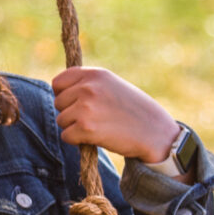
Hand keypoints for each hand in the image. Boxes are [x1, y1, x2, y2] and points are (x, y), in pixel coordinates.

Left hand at [52, 66, 180, 163]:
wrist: (155, 132)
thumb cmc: (133, 110)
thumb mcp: (111, 85)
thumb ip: (88, 84)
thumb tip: (59, 90)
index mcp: (95, 74)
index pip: (58, 82)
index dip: (63, 94)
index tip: (74, 103)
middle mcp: (88, 87)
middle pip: (58, 102)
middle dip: (70, 113)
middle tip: (93, 118)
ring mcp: (86, 107)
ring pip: (61, 120)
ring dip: (74, 128)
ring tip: (97, 127)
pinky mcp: (86, 127)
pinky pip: (66, 136)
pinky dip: (77, 140)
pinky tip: (96, 137)